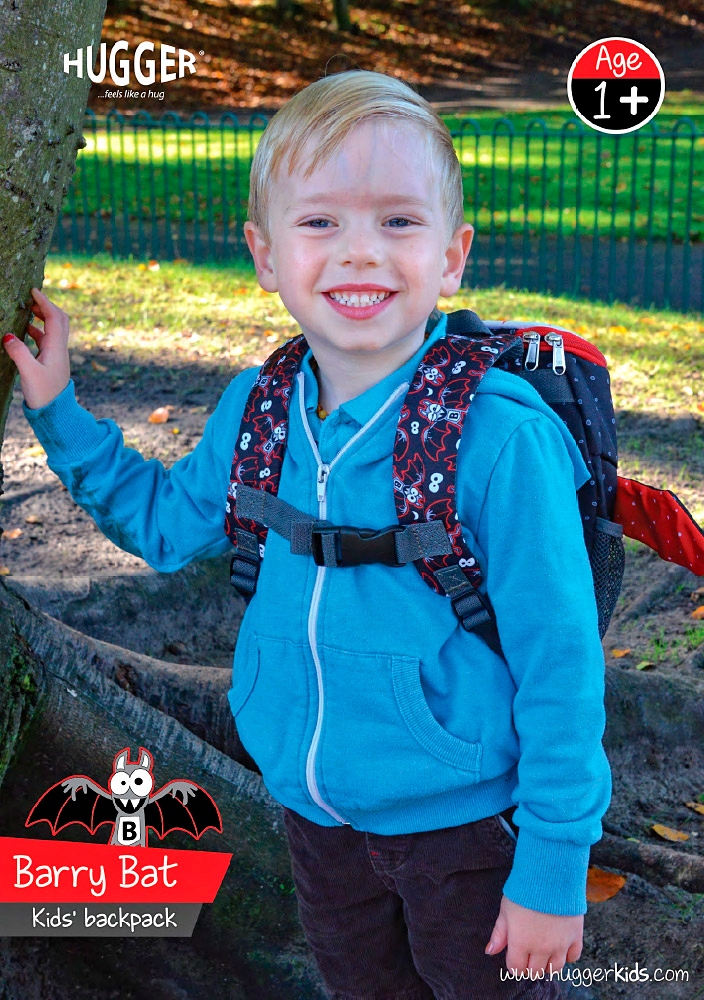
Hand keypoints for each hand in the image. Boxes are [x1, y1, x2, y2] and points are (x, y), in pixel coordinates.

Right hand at [2, 288, 70, 409]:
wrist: (56, 413)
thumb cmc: (44, 395)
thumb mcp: (28, 373)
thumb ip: (18, 353)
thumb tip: (7, 335)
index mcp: (56, 348)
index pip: (54, 318)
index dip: (45, 302)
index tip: (33, 290)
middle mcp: (59, 350)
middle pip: (58, 321)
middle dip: (46, 307)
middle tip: (31, 299)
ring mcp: (56, 356)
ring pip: (52, 330)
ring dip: (41, 319)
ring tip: (26, 311)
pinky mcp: (51, 363)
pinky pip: (46, 341)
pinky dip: (36, 332)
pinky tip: (24, 332)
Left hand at [485, 895, 582, 976]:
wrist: (550, 875)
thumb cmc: (524, 890)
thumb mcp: (506, 910)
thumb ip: (499, 933)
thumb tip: (490, 951)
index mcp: (521, 943)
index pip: (516, 968)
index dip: (514, 963)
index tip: (514, 955)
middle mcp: (541, 949)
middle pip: (535, 971)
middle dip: (529, 965)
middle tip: (528, 952)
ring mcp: (560, 944)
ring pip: (555, 969)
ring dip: (547, 963)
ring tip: (543, 951)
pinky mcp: (575, 936)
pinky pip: (573, 957)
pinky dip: (567, 956)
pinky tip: (560, 945)